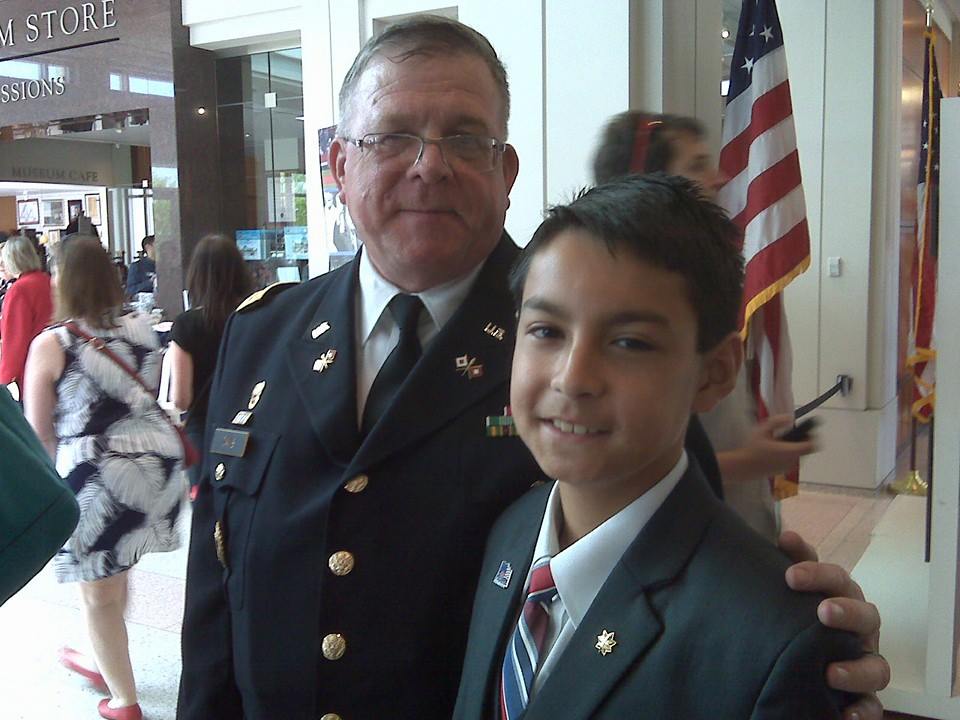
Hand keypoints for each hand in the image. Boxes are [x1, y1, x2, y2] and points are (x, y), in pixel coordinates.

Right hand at [716, 414, 816, 482]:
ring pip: (800, 456)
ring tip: (780, 443)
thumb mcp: (762, 430)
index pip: (812, 445)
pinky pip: (792, 461)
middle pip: (807, 451)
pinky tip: (776, 451)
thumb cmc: (752, 449)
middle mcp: (792, 461)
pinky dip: (789, 455)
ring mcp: (788, 468)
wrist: (744, 468)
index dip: (812, 436)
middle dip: (802, 441)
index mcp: (790, 451)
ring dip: (795, 448)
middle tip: (790, 434)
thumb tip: (789, 417)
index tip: (805, 431)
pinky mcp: (783, 471)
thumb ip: (777, 421)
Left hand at [780, 531, 889, 719]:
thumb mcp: (793, 591)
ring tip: (829, 672)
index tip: (790, 574)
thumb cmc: (799, 616)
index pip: (837, 579)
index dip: (817, 573)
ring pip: (878, 667)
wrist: (796, 656)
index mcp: (841, 598)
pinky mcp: (862, 697)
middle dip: (847, 612)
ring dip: (857, 669)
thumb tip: (786, 536)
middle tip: (823, 612)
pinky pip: (872, 707)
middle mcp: (859, 630)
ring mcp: (864, 662)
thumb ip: (792, 563)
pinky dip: (862, 712)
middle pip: (866, 615)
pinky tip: (844, 716)